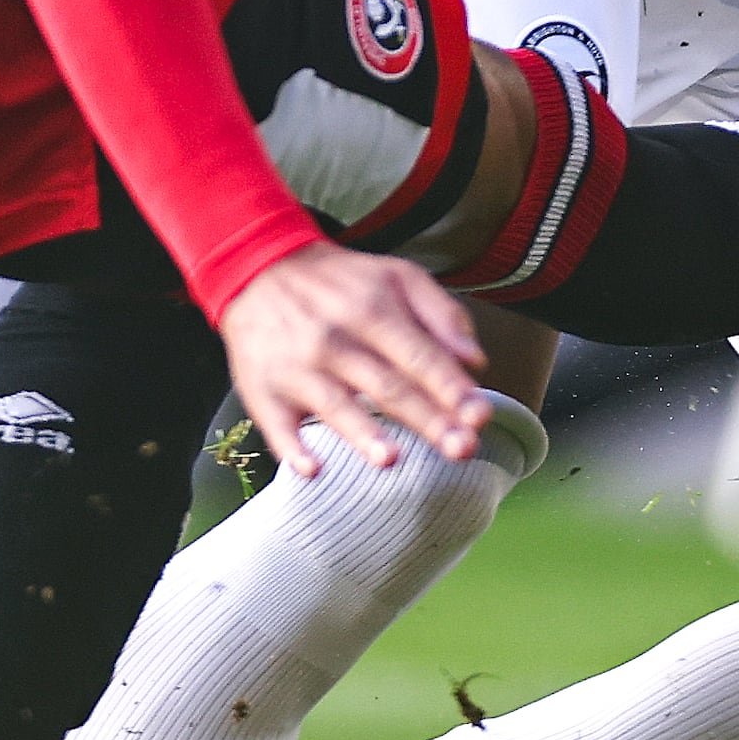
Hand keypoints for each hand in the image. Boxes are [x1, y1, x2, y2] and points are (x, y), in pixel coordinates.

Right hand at [216, 246, 482, 472]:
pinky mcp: (263, 391)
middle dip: (427, 420)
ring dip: (362, 433)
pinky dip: (293, 448)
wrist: (258, 270)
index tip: (480, 417)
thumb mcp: (398, 277)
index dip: (451, 387)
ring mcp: (296, 368)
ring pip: (335, 404)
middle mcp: (335, 339)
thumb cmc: (343, 283)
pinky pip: (277, 425)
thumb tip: (475, 362)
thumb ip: (443, 315)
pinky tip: (313, 469)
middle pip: (387, 386)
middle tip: (462, 450)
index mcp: (372, 309)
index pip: (420, 355)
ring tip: (391, 460)